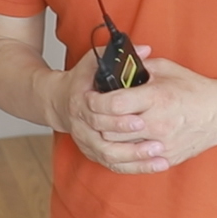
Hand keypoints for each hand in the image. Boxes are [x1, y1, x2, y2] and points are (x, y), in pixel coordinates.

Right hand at [45, 47, 168, 173]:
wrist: (58, 101)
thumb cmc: (80, 80)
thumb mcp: (93, 62)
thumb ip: (117, 55)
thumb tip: (145, 50)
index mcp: (81, 101)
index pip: (98, 113)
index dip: (118, 119)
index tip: (140, 120)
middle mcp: (81, 125)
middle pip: (105, 139)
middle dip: (131, 143)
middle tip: (157, 143)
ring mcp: (85, 141)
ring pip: (109, 156)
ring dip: (135, 159)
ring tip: (159, 156)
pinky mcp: (92, 153)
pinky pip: (112, 165)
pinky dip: (133, 167)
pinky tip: (154, 165)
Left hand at [94, 56, 216, 167]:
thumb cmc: (195, 90)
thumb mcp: (167, 69)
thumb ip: (141, 67)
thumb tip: (119, 65)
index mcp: (157, 98)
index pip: (115, 104)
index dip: (96, 100)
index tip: (90, 96)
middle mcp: (158, 123)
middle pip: (111, 128)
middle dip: (97, 119)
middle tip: (92, 113)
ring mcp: (162, 143)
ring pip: (120, 147)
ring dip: (108, 136)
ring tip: (105, 127)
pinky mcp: (166, 157)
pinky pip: (136, 160)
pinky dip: (125, 151)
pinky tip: (121, 142)